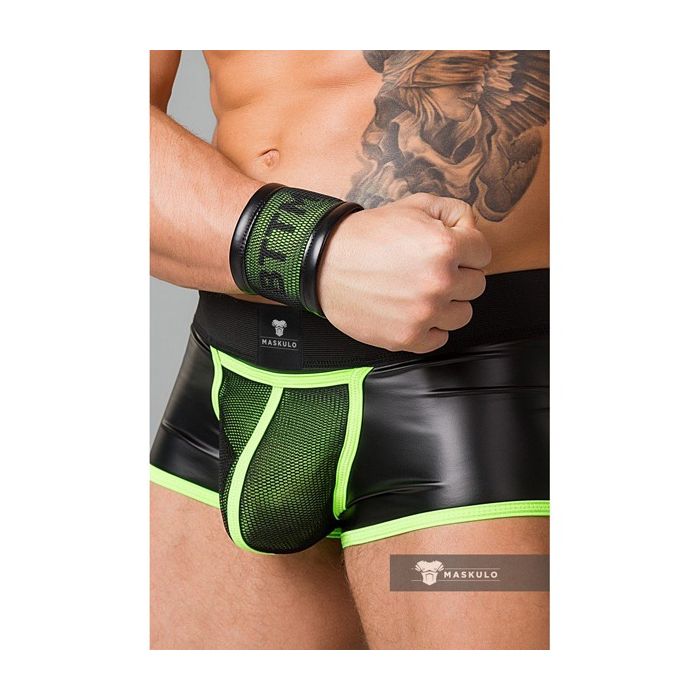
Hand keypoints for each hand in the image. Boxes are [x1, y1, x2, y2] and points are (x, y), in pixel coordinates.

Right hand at [317, 193, 490, 352]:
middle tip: (430, 270)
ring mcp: (424, 314)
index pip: (483, 254)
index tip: (451, 251)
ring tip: (421, 292)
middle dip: (458, 276)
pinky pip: (440, 338)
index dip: (467, 249)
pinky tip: (414, 311)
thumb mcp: (413, 205)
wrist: (324, 264)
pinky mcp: (408, 337)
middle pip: (476, 286)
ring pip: (462, 314)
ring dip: (447, 303)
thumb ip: (452, 212)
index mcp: (445, 247)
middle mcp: (439, 283)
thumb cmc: (366, 236)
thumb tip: (471, 228)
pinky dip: (430, 327)